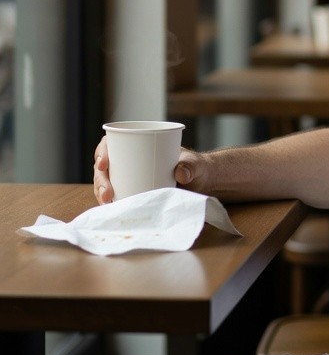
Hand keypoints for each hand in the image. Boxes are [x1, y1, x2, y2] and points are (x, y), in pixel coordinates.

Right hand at [93, 138, 210, 203]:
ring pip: (107, 183)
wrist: (202, 182)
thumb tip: (180, 173)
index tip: (103, 163)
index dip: (102, 152)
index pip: (112, 144)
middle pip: (105, 167)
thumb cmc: (195, 167)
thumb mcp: (194, 164)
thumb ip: (190, 166)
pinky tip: (111, 210)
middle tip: (107, 193)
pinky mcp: (134, 193)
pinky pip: (117, 197)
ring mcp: (130, 178)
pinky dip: (112, 203)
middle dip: (101, 180)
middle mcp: (129, 161)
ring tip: (108, 203)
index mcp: (139, 145)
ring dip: (101, 193)